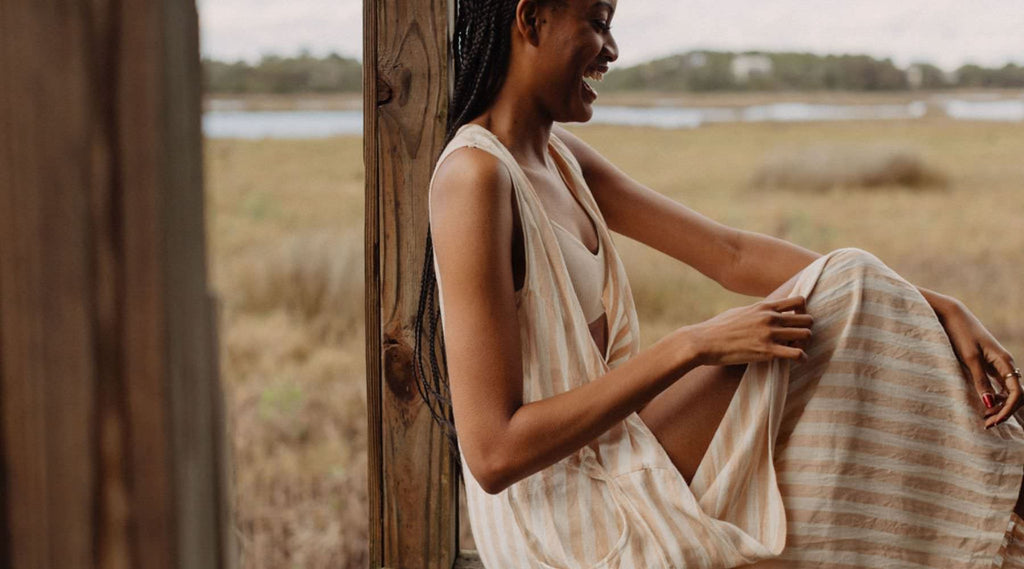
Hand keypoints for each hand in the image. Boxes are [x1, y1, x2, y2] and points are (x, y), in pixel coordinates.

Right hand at [685, 296, 813, 366]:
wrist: (704, 341)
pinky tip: (799, 361)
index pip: (799, 301)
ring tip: (796, 350)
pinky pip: (798, 354)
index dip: (803, 312)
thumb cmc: (718, 327)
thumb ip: (756, 311)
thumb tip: (763, 311)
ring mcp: (770, 334)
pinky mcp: (767, 351)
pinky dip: (803, 358)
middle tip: (798, 339)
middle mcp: (770, 318)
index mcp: (764, 306)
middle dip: (806, 329)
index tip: (797, 322)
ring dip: (805, 344)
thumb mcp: (740, 311)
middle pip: (807, 319)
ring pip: (806, 335)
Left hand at [935, 297, 1020, 428]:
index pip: (1017, 393)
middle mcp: (1006, 364)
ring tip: (983, 418)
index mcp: (1005, 362)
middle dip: (1004, 411)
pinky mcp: (988, 364)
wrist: (951, 315)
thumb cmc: (960, 333)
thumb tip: (990, 404)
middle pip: (1015, 394)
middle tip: (986, 423)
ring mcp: (998, 364)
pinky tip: (982, 404)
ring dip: (999, 405)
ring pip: (1007, 391)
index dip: (1008, 410)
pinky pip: (998, 385)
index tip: (991, 420)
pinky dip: (994, 397)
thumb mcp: (969, 358)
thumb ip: (980, 380)